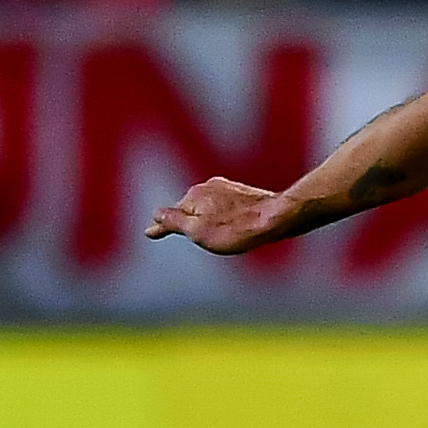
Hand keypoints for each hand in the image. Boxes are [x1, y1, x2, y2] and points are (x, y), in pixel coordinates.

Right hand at [145, 177, 285, 254]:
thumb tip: (154, 217)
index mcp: (194, 195)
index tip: (150, 232)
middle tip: (193, 241)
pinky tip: (233, 227)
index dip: (161, 226)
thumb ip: (174, 223)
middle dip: (187, 223)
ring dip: (207, 220)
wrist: (277, 218)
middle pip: (190, 210)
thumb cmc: (237, 229)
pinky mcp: (244, 193)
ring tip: (218, 237)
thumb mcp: (198, 232)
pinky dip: (222, 217)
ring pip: (209, 207)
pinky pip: (225, 206)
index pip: (171, 214)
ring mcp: (228, 187)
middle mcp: (209, 186)